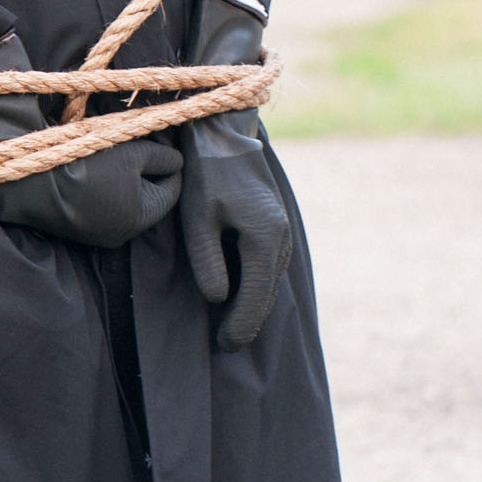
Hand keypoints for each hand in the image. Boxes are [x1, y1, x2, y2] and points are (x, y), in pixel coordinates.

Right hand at [0, 134, 183, 247]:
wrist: (32, 182)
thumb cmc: (89, 165)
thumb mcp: (133, 153)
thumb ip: (162, 156)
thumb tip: (176, 160)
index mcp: (142, 218)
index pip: (172, 188)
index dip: (170, 160)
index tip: (160, 137)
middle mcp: (123, 233)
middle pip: (146, 193)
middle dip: (144, 166)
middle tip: (136, 138)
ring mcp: (98, 233)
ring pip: (123, 198)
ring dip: (122, 174)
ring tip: (112, 148)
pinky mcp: (77, 227)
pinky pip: (101, 204)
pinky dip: (102, 185)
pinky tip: (91, 164)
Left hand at [178, 109, 290, 350]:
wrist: (224, 136)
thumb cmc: (206, 176)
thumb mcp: (198, 219)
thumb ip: (208, 261)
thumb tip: (218, 299)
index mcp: (265, 240)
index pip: (254, 298)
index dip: (238, 326)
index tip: (223, 346)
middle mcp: (282, 239)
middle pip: (266, 294)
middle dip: (246, 321)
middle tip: (225, 345)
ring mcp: (283, 232)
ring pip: (269, 281)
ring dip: (253, 304)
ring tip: (230, 326)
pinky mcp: (276, 226)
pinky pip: (268, 266)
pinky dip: (256, 284)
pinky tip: (239, 294)